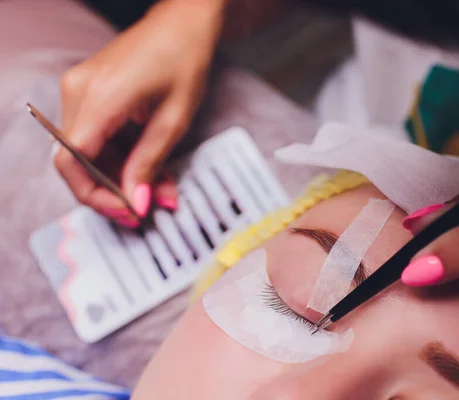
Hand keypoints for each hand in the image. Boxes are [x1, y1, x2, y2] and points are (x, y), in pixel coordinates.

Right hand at [56, 0, 224, 225]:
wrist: (183, 23)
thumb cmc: (184, 61)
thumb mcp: (173, 121)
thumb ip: (149, 164)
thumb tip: (135, 203)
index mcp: (99, 97)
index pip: (73, 161)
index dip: (95, 196)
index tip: (128, 213)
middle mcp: (79, 92)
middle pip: (77, 161)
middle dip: (112, 192)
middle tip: (145, 209)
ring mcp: (80, 90)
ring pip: (88, 153)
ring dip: (121, 177)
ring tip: (158, 190)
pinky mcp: (90, 93)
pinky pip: (96, 137)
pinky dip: (121, 158)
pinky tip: (150, 170)